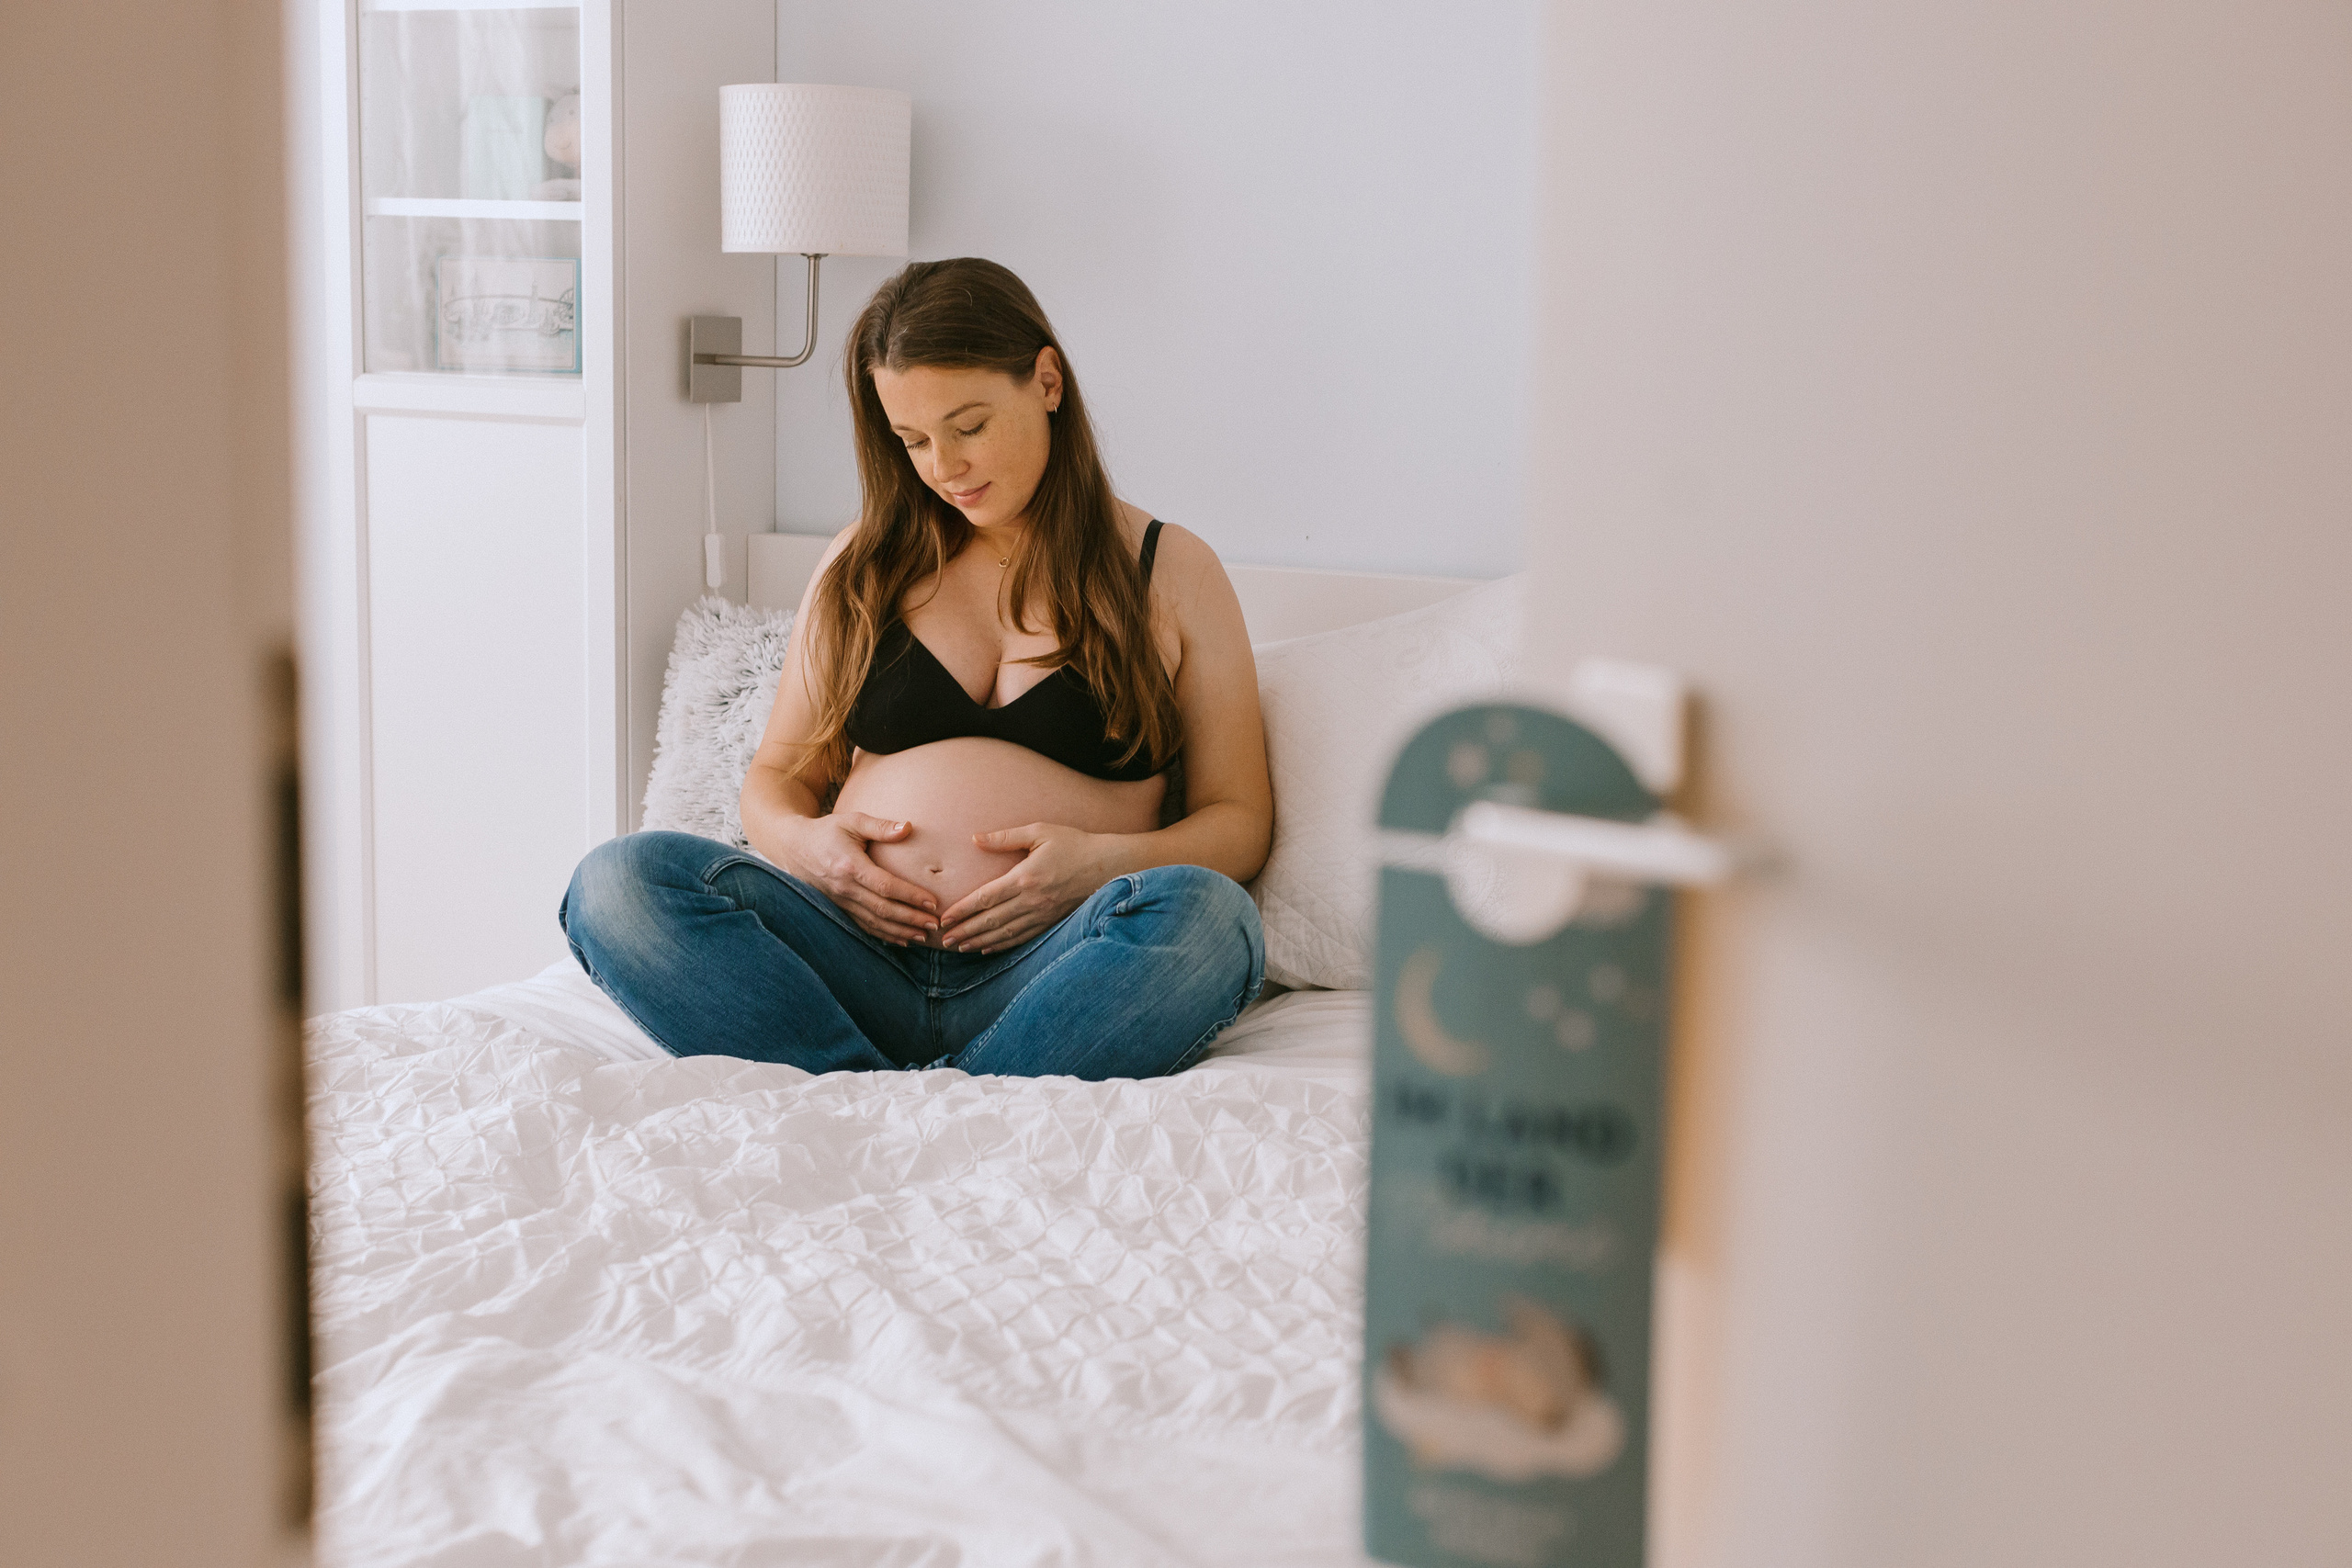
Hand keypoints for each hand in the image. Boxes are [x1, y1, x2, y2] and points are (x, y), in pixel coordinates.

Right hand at [776, 812, 939, 944]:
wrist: (793, 848)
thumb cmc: (826, 831)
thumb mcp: (852, 821)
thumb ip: (880, 826)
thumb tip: (909, 827)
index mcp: (850, 866)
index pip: (886, 886)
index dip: (910, 896)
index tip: (932, 903)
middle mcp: (845, 889)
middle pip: (883, 910)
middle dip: (911, 919)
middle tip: (935, 925)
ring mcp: (840, 902)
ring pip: (874, 923)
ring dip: (900, 932)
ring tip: (923, 937)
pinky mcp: (838, 909)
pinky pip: (863, 927)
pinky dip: (883, 936)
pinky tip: (901, 941)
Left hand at [935, 823, 1110, 952]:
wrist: (1108, 866)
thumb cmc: (1073, 844)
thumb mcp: (1040, 832)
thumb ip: (1005, 837)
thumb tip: (975, 838)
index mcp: (1025, 878)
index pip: (986, 898)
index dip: (962, 910)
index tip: (944, 918)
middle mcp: (1031, 901)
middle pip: (990, 920)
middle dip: (965, 931)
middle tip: (944, 940)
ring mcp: (1042, 914)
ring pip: (1004, 933)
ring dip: (979, 941)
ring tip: (959, 947)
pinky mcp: (1051, 922)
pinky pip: (1022, 938)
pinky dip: (1002, 945)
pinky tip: (987, 948)